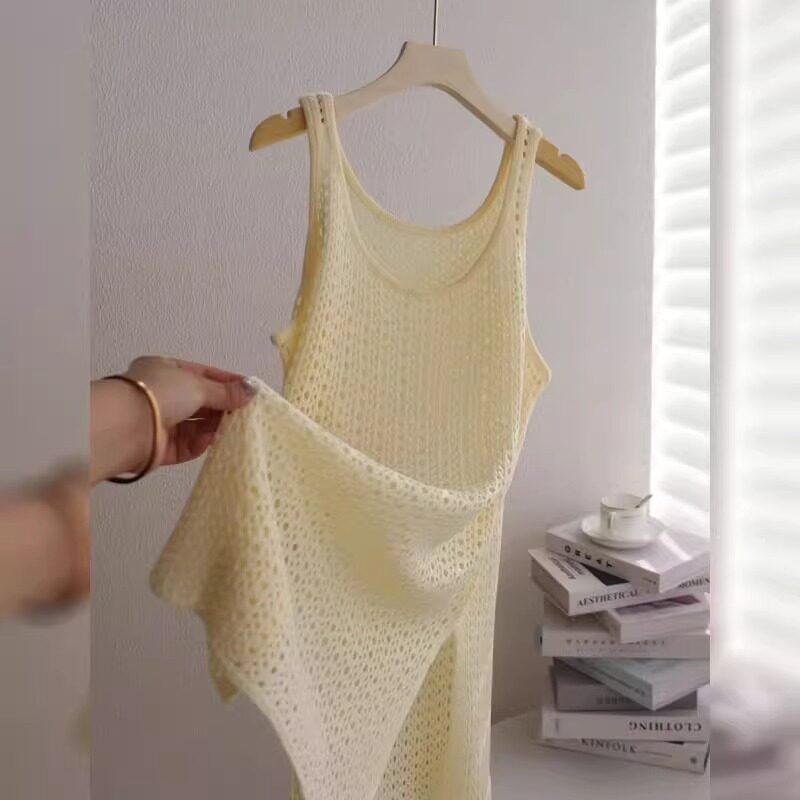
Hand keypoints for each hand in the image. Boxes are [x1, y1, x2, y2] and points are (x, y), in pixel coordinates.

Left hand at [124, 356, 257, 467]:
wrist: (126, 427)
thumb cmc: (161, 394)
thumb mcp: (198, 385)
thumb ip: (226, 392)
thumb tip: (252, 390)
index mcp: (165, 370)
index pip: (202, 374)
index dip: (226, 381)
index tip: (248, 390)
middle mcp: (163, 395)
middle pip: (201, 401)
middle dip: (223, 406)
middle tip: (247, 411)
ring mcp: (162, 422)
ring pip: (197, 424)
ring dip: (215, 425)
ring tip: (236, 426)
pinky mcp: (162, 447)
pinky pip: (188, 444)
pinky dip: (201, 443)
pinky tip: (213, 440)